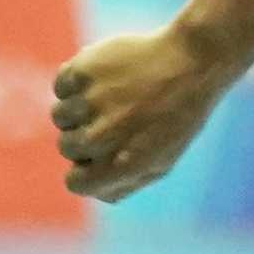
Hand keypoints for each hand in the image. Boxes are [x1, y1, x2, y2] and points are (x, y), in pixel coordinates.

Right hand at [51, 20, 243, 202]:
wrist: (194, 61)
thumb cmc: (179, 114)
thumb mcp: (163, 158)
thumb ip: (126, 182)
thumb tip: (95, 192)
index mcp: (123, 165)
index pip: (75, 183)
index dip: (84, 169)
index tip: (100, 153)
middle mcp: (102, 137)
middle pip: (66, 147)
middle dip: (86, 135)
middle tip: (120, 116)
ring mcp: (90, 103)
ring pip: (59, 116)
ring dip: (80, 107)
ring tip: (115, 95)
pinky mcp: (82, 72)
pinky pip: (61, 86)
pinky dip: (77, 82)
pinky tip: (106, 76)